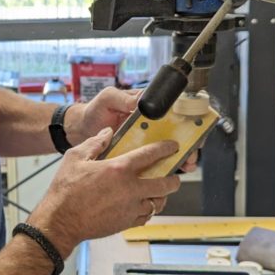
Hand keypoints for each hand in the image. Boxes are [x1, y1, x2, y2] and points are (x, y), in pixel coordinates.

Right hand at [27, 127, 181, 256]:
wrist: (61, 221)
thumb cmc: (65, 191)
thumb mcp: (75, 158)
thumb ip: (94, 142)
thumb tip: (107, 133)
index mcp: (119, 169)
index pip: (151, 155)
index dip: (166, 148)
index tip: (172, 147)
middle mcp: (130, 189)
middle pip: (166, 184)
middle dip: (174, 178)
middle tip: (173, 175)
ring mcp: (130, 208)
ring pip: (158, 203)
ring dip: (161, 195)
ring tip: (157, 191)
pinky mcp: (126, 223)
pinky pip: (146, 216)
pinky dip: (148, 210)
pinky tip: (141, 205)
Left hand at [69, 87, 201, 173]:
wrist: (79, 130)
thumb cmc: (94, 110)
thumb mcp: (107, 98)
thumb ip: (122, 98)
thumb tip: (138, 101)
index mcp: (146, 109)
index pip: (173, 113)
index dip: (188, 120)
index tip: (195, 127)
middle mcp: (149, 126)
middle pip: (176, 135)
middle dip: (188, 144)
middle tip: (191, 153)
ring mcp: (144, 142)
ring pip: (168, 151)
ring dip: (179, 159)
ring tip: (186, 165)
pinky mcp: (136, 157)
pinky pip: (152, 164)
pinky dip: (161, 170)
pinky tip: (167, 176)